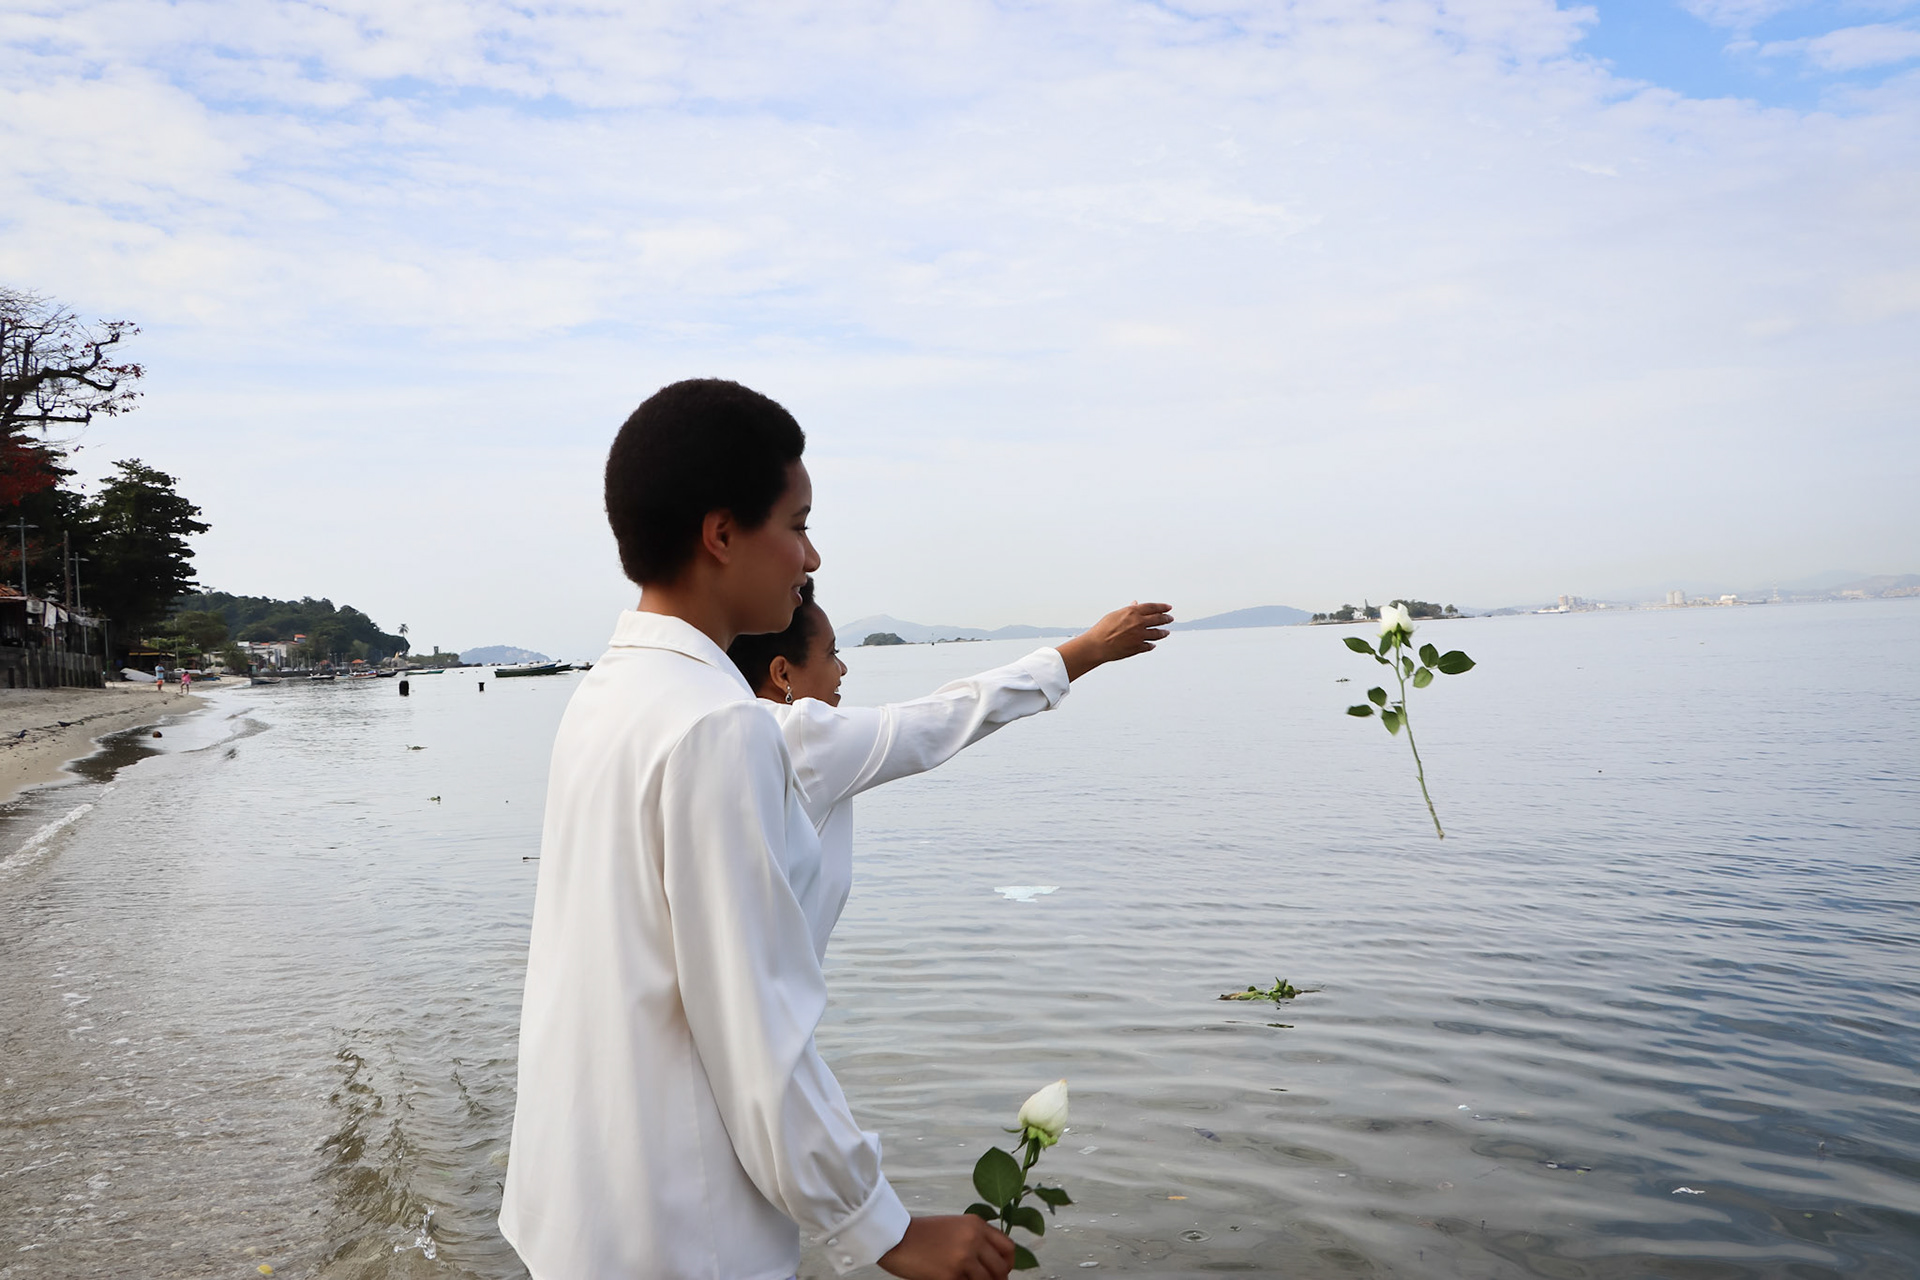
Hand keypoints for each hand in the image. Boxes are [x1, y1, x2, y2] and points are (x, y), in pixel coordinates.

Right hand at [877, 1215, 1015, 1279]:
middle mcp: (974, 1239)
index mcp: (976, 1224)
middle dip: (999, 1279)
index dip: (1008, 1263)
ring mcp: (964, 1258)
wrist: (896, 1237)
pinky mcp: (951, 1275)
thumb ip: (975, 1238)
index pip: (1008, 1247)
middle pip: (1002, 1268)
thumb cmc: (922, 1234)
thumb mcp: (954, 1226)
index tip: (1002, 1270)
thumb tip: (991, 1261)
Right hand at [1056, 601, 1172, 680]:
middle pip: (1158, 620)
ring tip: (1166, 632)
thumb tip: (1136, 604)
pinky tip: (1153, 644)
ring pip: (1157, 633)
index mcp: (1133, 612)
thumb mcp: (1115, 615)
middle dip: (1166, 619)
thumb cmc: (1102, 628)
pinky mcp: (1138, 647)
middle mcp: (1138, 623)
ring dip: (1163, 633)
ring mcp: (1139, 636)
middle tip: (1170, 619)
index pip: (1153, 607)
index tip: (1169, 608)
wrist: (1097, 645)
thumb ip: (1128, 610)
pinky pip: (1149, 645)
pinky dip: (1151, 645)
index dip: (1162, 607)